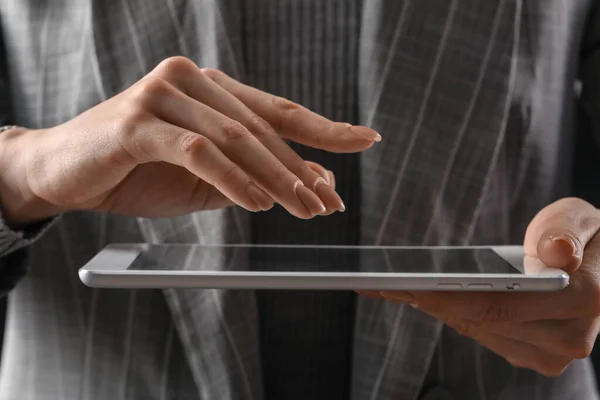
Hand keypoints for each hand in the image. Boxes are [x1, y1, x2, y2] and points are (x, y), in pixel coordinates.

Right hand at [0, 57, 379, 226]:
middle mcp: (191, 80)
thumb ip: (257, 176)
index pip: (277, 110)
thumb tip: (318, 181)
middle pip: (262, 128)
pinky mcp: (138, 120)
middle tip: (328, 203)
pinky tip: (257, 204)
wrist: (64, 172)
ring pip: (236, 137)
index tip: (365, 141)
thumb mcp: (210, 180)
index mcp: (211, 89)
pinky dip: (233, 179)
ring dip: (276, 178)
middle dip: (300, 170)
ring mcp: (163, 94)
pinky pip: (199, 150)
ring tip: (304, 209)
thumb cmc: (138, 173)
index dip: (325, 129)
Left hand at [363, 198, 599, 376]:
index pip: (500, 304)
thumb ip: (567, 231)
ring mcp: (551, 354)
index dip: (448, 296)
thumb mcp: (581, 217)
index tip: (406, 286)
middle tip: (383, 284)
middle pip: (481, 321)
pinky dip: (454, 316)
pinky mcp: (534, 356)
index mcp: (586, 299)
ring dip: (436, 309)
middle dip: (430, 301)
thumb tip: (556, 255)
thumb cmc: (587, 237)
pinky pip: (485, 336)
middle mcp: (569, 339)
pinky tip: (427, 297)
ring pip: (478, 332)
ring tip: (395, 288)